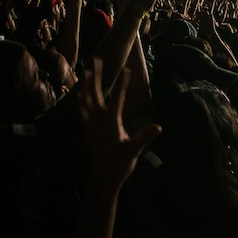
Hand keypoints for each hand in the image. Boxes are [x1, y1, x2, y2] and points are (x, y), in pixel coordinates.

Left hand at [77, 58, 161, 189]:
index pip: (118, 98)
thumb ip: (144, 137)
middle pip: (95, 93)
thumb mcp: (134, 150)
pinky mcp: (87, 129)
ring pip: (85, 99)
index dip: (124, 83)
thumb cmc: (120, 163)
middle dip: (96, 75)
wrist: (103, 178)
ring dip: (85, 84)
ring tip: (85, 70)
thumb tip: (158, 126)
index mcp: (111, 122)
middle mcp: (98, 120)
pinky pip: (81, 110)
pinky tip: (78, 93)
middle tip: (96, 59)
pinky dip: (79, 99)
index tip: (128, 68)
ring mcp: (90, 124)